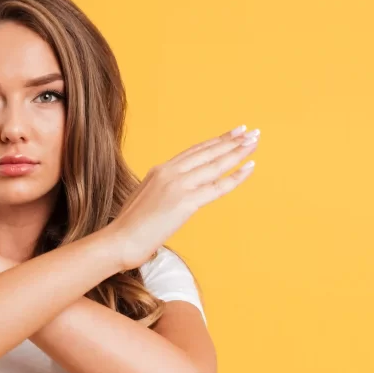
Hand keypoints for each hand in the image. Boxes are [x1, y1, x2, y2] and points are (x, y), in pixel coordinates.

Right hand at [106, 124, 259, 270]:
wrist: (119, 240)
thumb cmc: (130, 227)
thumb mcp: (144, 199)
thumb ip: (161, 191)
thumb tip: (172, 195)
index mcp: (159, 171)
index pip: (193, 152)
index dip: (214, 142)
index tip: (230, 134)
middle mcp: (169, 173)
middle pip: (207, 152)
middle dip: (230, 141)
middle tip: (250, 132)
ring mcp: (177, 186)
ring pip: (215, 165)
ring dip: (237, 152)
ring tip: (254, 142)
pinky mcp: (185, 202)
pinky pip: (217, 187)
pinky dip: (236, 176)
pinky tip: (250, 167)